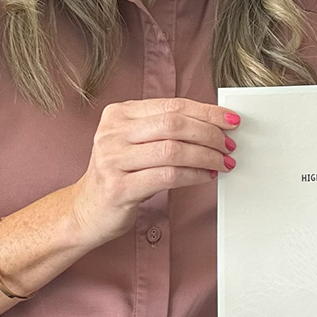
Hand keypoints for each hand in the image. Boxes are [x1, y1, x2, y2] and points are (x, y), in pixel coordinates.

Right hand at [70, 98, 239, 242]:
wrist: (86, 210)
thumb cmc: (120, 173)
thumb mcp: (137, 143)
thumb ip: (167, 130)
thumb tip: (215, 125)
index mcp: (119, 114)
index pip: (172, 106)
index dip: (207, 112)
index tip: (230, 120)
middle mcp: (112, 133)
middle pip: (174, 125)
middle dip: (209, 133)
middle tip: (229, 144)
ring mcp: (112, 160)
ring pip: (173, 150)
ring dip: (206, 156)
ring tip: (223, 162)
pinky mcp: (119, 187)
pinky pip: (168, 176)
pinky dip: (194, 175)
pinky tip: (206, 176)